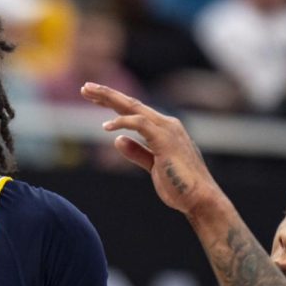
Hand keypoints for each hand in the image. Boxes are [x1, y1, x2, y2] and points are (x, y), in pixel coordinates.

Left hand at [80, 82, 222, 217]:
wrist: (200, 199)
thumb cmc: (179, 185)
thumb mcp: (152, 166)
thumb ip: (137, 152)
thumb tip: (118, 140)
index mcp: (164, 130)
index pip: (134, 111)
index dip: (113, 103)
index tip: (93, 98)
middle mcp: (166, 125)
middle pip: (131, 104)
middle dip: (107, 94)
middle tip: (85, 87)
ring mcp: (167, 130)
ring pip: (133, 107)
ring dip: (109, 99)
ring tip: (88, 93)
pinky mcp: (165, 140)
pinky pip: (140, 124)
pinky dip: (123, 122)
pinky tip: (106, 127)